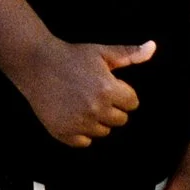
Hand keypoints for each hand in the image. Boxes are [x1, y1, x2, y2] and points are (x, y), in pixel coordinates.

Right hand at [14, 37, 153, 146]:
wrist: (36, 63)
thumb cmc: (71, 56)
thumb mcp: (101, 52)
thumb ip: (129, 53)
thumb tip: (153, 47)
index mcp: (108, 89)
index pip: (132, 103)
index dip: (122, 93)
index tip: (108, 84)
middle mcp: (95, 109)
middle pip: (120, 120)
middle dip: (112, 107)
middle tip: (94, 93)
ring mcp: (79, 123)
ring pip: (103, 132)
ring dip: (97, 120)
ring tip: (82, 102)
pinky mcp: (64, 133)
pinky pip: (84, 142)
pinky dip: (80, 132)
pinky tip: (72, 114)